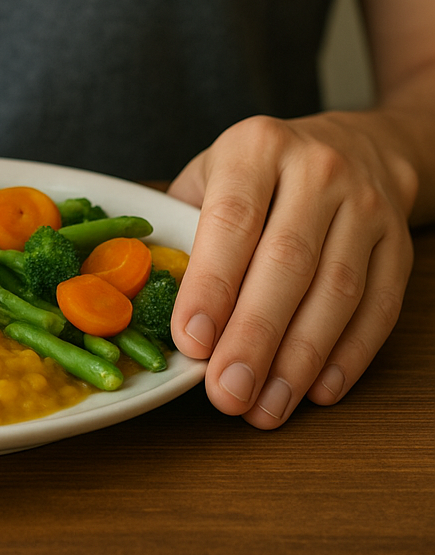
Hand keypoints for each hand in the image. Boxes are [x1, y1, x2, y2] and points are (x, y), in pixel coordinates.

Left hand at [167, 112, 415, 428]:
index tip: (191, 342)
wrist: (353, 147)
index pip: (231, 221)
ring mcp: (366, 206)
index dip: (212, 285)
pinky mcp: (399, 244)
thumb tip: (155, 304)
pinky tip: (315, 391)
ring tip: (264, 407)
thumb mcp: (209, 175)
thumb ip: (183, 228)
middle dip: (253, 337)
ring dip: (298, 360)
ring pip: (336, 292)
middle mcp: (317, 170)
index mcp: (256, 147)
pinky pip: (378, 308)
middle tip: (226, 393)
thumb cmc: (258, 173)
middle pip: (286, 263)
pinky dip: (347, 357)